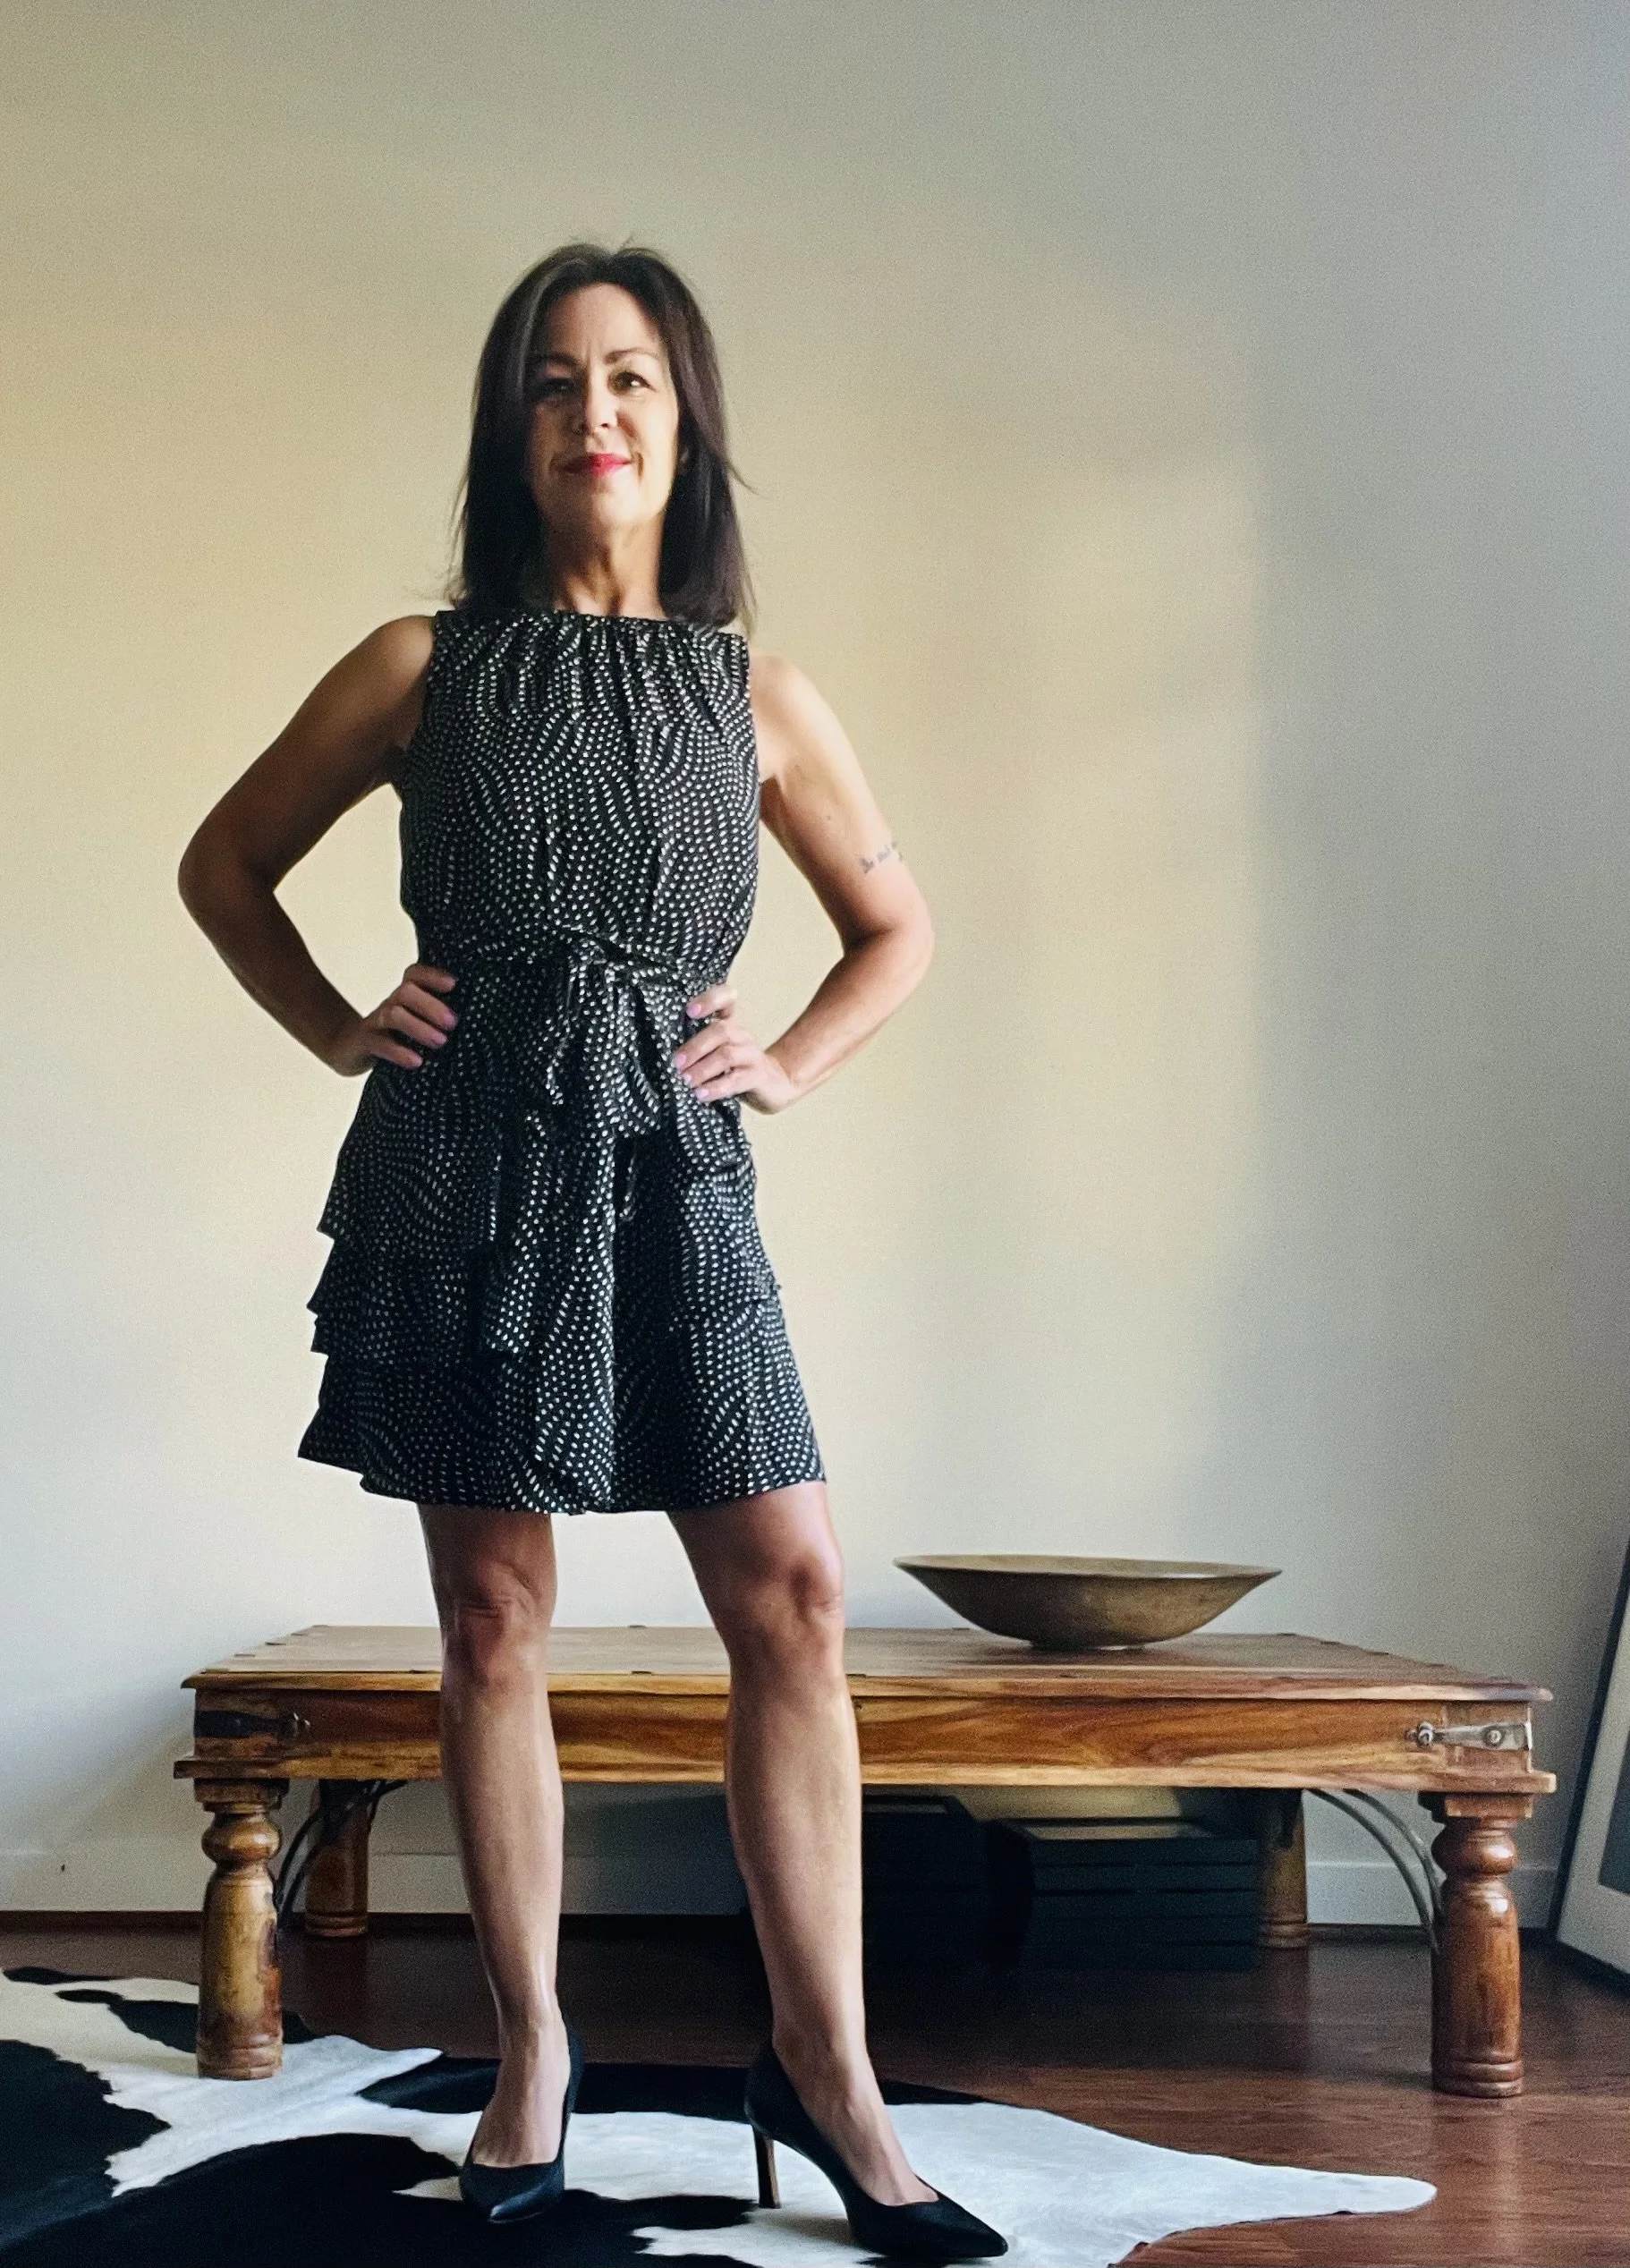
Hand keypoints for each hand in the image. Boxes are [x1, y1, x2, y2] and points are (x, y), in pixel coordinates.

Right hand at [326, 963, 457, 1074]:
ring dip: (419, 1027)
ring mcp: (375, 1022)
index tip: (454, 984)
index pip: (415, 974)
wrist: (349, 1049)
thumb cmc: (394, 1035)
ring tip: (441, 1042)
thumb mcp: (414, 1021)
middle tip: (453, 1023)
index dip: (433, 975)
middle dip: (431, 1005)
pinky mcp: (364, 1042)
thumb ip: (437, 1018)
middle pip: (406, 992)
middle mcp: (390, 1003)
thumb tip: (476, 1022)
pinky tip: (417, 1061)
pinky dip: (398, 1052)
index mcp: (404, 995)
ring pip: (394, 1015)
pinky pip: (379, 1043)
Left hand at [672, 984, 797, 1113]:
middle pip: (721, 1031)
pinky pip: (736, 1080)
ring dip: (702, 1068)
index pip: (726, 999)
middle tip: (676, 1063)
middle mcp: (742, 1034)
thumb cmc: (733, 1066)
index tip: (690, 1011)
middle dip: (695, 1047)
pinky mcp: (758, 1076)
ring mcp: (752, 1055)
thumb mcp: (717, 1050)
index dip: (710, 1001)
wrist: (771, 1086)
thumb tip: (666, 1057)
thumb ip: (697, 1046)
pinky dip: (716, 1087)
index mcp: (730, 1022)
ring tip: (685, 1080)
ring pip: (727, 1055)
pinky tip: (701, 1094)